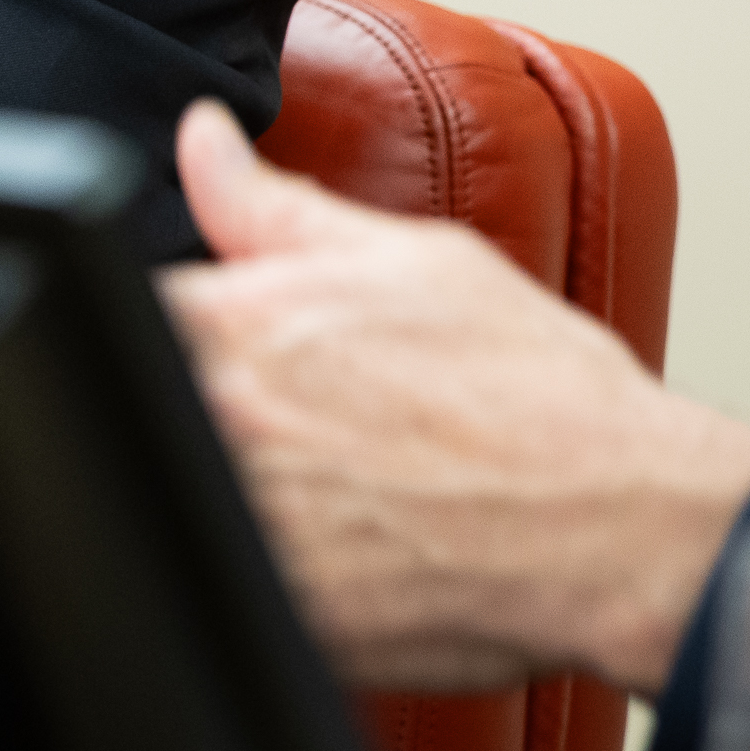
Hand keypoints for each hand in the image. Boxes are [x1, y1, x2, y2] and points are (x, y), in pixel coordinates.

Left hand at [158, 99, 749, 692]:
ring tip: (337, 483)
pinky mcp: (275, 612)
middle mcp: (221, 421)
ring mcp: (243, 522)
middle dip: (203, 400)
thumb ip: (269, 204)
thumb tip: (200, 139)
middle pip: (142, 401)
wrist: (624, 526)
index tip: (217, 340)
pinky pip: (230, 580)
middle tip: (307, 419)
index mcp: (233, 322)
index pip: (126, 306)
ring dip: (232, 480)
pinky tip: (345, 545)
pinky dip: (270, 560)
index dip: (168, 321)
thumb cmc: (534, 392)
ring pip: (181, 492)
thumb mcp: (405, 259)